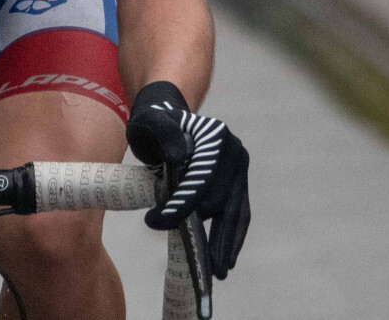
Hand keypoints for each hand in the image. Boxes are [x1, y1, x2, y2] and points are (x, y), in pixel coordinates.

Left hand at [126, 80, 250, 278]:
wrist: (168, 115)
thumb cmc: (154, 122)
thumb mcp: (149, 122)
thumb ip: (161, 133)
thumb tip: (178, 157)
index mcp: (215, 139)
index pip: (199, 181)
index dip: (179, 205)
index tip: (153, 222)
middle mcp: (234, 153)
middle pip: (221, 201)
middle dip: (204, 233)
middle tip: (192, 262)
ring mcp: (239, 169)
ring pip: (236, 213)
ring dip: (227, 244)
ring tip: (219, 272)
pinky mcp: (238, 183)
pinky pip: (239, 214)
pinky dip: (232, 236)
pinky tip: (225, 258)